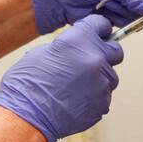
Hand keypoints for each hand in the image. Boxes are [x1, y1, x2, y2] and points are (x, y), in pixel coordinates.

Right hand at [0, 15, 124, 141]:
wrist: (27, 117)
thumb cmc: (28, 85)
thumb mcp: (42, 52)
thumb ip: (66, 46)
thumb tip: (74, 49)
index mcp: (79, 40)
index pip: (101, 24)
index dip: (98, 29)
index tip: (97, 33)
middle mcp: (95, 58)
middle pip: (115, 50)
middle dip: (105, 53)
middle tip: (89, 60)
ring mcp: (102, 82)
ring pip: (110, 75)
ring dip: (98, 78)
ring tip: (75, 86)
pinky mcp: (103, 103)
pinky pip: (104, 95)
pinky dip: (93, 96)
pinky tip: (75, 99)